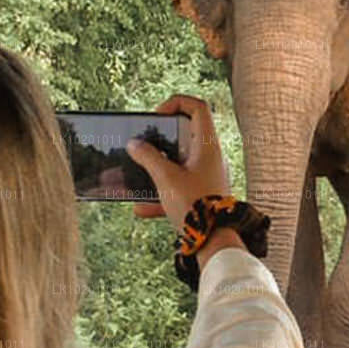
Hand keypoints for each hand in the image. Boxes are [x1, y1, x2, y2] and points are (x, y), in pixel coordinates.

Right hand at [126, 94, 230, 231]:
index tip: (157, 118)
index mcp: (207, 146)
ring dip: (155, 169)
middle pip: (185, 136)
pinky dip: (159, 195)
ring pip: (178, 164)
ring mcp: (206, 177)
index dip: (176, 104)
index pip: (198, 107)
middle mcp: (209, 158)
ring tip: (133, 174)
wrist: (215, 243)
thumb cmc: (196, 207)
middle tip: (143, 144)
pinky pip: (177, 188)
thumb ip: (148, 158)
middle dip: (159, 140)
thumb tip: (134, 144)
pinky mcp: (200, 195)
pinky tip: (140, 209)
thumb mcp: (166, 179)